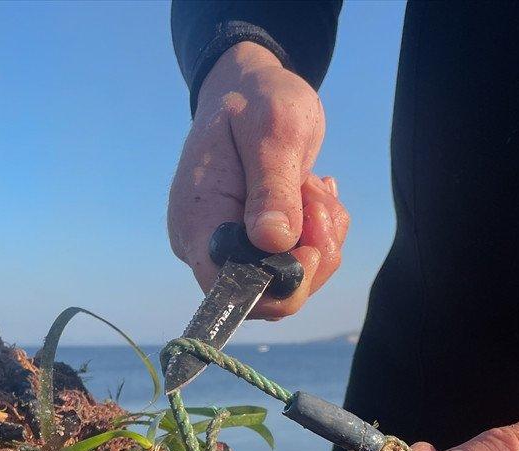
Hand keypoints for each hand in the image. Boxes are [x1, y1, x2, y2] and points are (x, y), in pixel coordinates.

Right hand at [168, 42, 349, 318]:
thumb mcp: (272, 131)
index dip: (278, 285)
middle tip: (316, 197)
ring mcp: (228, 247)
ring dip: (319, 239)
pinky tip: (311, 194)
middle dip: (309, 255)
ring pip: (289, 281)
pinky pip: (296, 264)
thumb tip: (274, 242)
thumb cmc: (255, 101)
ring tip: (313, 186)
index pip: (229, 291)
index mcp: (199, 222)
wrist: (247, 90)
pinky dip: (318, 235)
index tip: (309, 245)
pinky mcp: (251, 245)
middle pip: (267, 293)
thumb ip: (273, 187)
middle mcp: (206, 245)